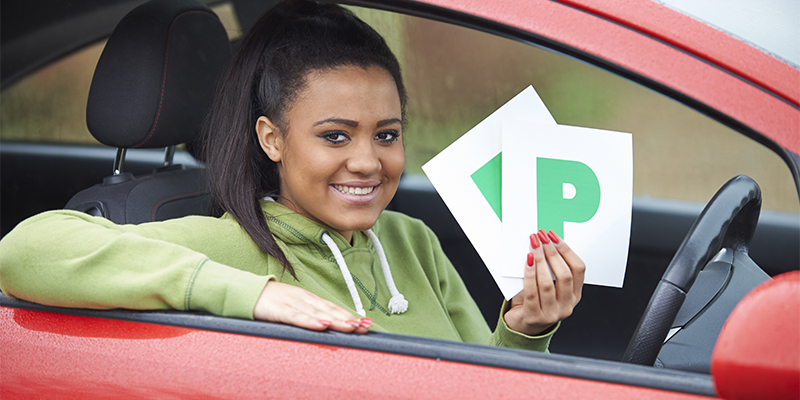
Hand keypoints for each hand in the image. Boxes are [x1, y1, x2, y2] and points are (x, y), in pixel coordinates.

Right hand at [253, 281, 371, 332]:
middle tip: (363, 327)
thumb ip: (309, 314)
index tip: (365, 323)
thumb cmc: (271, 302)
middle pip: (329, 310)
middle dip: (347, 319)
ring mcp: (292, 303)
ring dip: (335, 320)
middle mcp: (304, 299)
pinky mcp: (279, 310)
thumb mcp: (293, 307)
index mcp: (308, 299)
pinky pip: (297, 317)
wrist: (247, 292)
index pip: (333, 308)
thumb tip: (326, 325)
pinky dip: (310, 321)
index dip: (349, 315)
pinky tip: (321, 325)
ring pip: (317, 313)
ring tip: (350, 327)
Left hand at [504, 230, 584, 335]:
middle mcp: (566, 306)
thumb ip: (550, 270)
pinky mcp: (534, 316)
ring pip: (548, 283)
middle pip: (564, 275)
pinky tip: (527, 262)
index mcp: (575, 296)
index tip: (554, 237)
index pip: (578, 270)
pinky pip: (532, 292)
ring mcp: (551, 313)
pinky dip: (529, 274)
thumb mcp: (549, 286)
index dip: (567, 250)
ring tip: (533, 247)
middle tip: (541, 239)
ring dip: (540, 260)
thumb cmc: (535, 302)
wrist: (522, 326)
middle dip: (552, 253)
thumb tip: (544, 243)